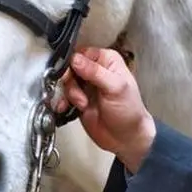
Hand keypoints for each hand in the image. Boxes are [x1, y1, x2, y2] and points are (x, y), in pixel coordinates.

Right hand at [50, 47, 155, 172]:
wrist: (125, 138)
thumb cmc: (129, 111)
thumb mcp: (115, 88)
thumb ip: (95, 72)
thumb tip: (75, 59)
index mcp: (107, 60)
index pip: (82, 53)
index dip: (74, 63)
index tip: (72, 74)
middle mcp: (95, 70)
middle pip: (70, 67)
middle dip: (70, 82)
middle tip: (79, 95)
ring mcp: (86, 86)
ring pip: (66, 82)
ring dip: (70, 94)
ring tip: (82, 104)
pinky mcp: (78, 100)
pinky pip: (63, 96)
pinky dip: (62, 102)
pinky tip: (66, 108)